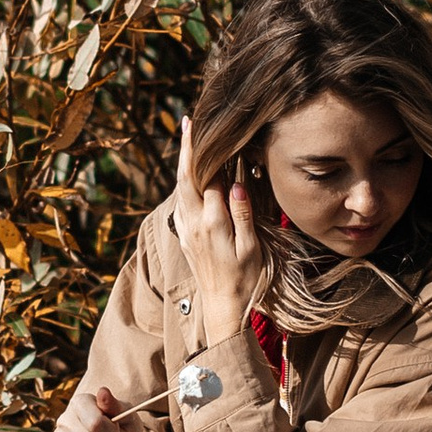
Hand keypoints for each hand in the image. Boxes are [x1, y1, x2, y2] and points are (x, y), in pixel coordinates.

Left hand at [172, 115, 264, 344]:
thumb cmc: (244, 280)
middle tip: (188, 123)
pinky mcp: (185, 236)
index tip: (208, 130)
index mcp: (212, 223)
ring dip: (183, 164)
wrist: (222, 308)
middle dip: (187, 149)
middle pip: (185, 178)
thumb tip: (237, 185)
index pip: (207, 180)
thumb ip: (242, 216)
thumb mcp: (251, 249)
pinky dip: (184, 182)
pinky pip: (181, 201)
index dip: (208, 155)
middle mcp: (194, 223)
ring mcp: (187, 230)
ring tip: (189, 140)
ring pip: (180, 189)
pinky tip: (190, 175)